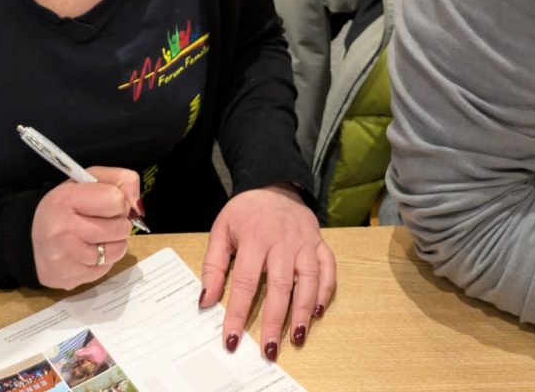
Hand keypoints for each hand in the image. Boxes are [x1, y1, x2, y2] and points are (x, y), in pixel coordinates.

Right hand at [31, 166, 140, 288]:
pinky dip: (103, 261)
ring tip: (97, 237)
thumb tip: (138, 205)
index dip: (119, 202)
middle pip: (120, 228)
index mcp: (67, 199)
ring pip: (117, 251)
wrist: (29, 239)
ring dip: (114, 243)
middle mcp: (64, 229)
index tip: (109, 204)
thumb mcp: (88, 181)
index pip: (116, 200)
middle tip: (102, 221)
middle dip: (118, 223)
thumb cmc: (64, 207)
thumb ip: (120, 180)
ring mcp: (66, 257)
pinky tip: (88, 252)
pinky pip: (105, 269)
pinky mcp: (69, 277)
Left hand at [199, 184, 336, 360]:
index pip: (246, 282)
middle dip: (276, 321)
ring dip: (304, 311)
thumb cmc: (245, 211)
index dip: (239, 313)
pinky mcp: (319, 243)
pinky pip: (328, 268)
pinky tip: (318, 311)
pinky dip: (326, 291)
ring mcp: (305, 242)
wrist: (274, 185)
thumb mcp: (221, 230)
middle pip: (281, 286)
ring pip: (309, 280)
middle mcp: (283, 241)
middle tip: (269, 350)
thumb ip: (213, 265)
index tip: (233, 339)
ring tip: (298, 337)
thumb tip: (206, 300)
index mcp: (255, 237)